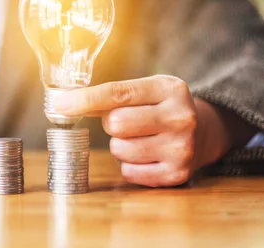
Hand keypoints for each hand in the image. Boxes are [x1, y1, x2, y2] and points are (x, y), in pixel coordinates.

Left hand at [54, 75, 235, 186]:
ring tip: (139, 138)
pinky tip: (146, 154)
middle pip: (115, 123)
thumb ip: (110, 95)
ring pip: (119, 149)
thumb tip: (64, 102)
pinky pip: (128, 172)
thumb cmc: (160, 107)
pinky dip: (129, 164)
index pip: (117, 93)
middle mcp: (180, 117)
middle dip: (111, 123)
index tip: (60, 103)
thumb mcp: (145, 90)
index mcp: (170, 88)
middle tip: (126, 121)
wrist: (204, 132)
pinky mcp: (177, 174)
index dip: (85, 99)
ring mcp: (181, 148)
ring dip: (119, 145)